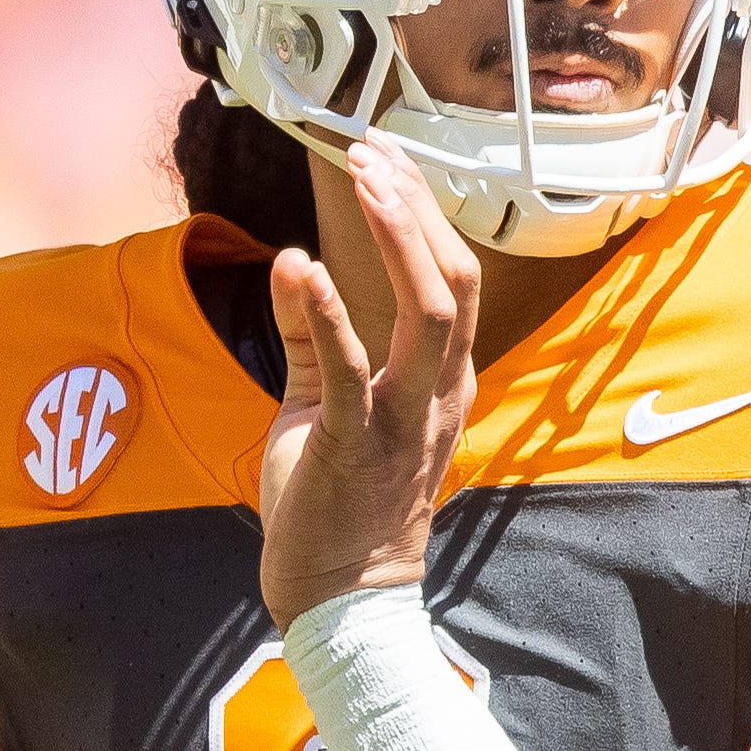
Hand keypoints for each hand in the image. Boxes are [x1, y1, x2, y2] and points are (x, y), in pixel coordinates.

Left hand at [258, 141, 482, 620]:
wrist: (338, 599)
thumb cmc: (333, 502)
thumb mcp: (323, 404)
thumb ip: (310, 337)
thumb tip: (294, 263)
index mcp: (441, 383)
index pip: (452, 279)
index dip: (422, 214)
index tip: (384, 159)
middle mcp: (440, 395)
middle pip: (456, 280)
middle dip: (416, 209)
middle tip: (373, 151)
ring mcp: (407, 421)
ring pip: (431, 312)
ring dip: (397, 239)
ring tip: (364, 181)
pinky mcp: (359, 446)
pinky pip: (353, 370)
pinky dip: (328, 314)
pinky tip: (300, 267)